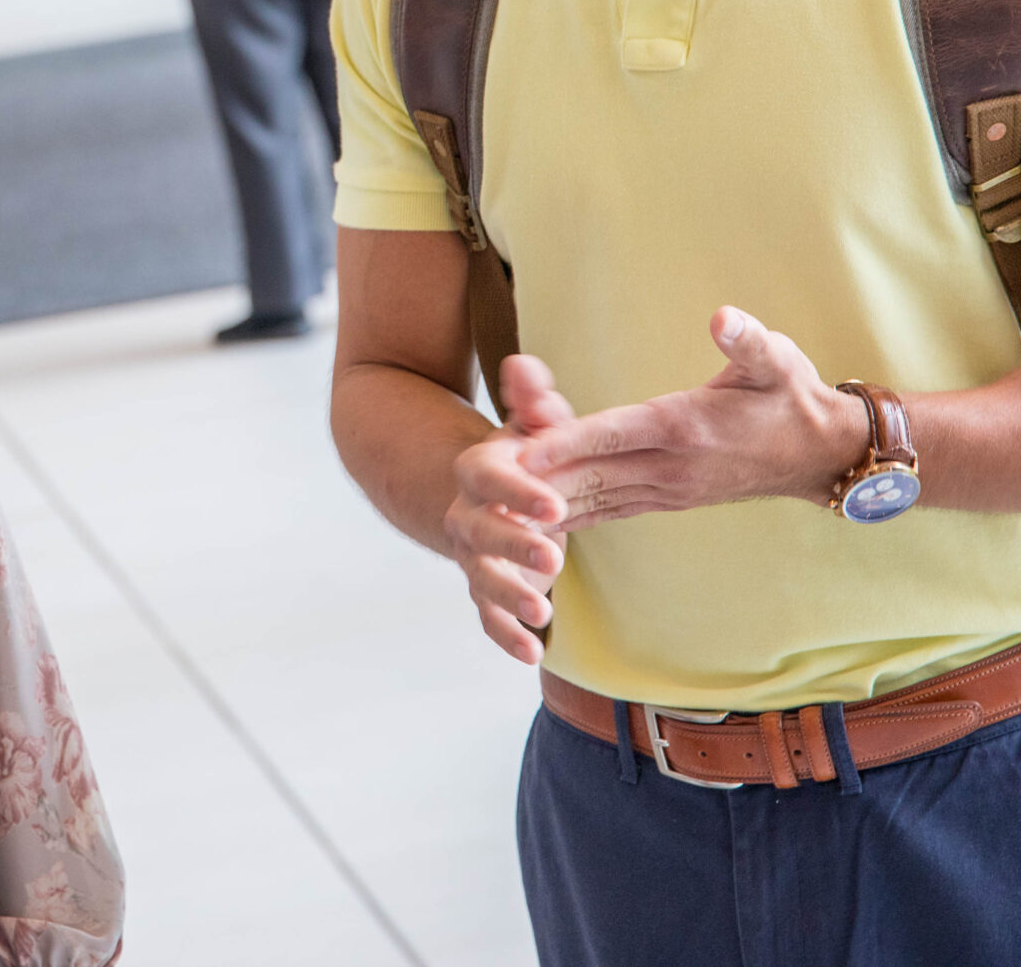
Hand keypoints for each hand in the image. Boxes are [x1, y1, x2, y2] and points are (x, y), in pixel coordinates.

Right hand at [444, 355, 578, 663]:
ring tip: (543, 611)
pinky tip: (534, 652)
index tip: (552, 504)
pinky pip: (486, 617)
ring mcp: (473, 557)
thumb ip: (533, 400)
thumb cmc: (526, 454)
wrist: (483, 493)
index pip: (489, 478)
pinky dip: (505, 635)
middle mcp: (467, 515)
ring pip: (481, 578)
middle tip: (553, 554)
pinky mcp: (485, 590)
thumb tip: (525, 367)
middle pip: (481, 531)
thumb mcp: (532, 424)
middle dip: (514, 544)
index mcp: (478, 470)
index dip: (517, 491)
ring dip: (508, 596)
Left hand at [513, 307, 868, 534]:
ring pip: (592, 498)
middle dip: (532, 477)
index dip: (563, 442)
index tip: (518, 451)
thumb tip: (724, 319)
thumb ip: (748, 340)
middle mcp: (669, 466)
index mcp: (685, 425)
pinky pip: (607, 511)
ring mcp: (666, 489)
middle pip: (588, 472)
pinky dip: (570, 517)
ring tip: (488, 506)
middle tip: (478, 479)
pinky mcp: (666, 500)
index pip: (612, 433)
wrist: (822, 455)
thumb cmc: (794, 397)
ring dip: (542, 502)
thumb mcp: (779, 360)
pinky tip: (531, 525)